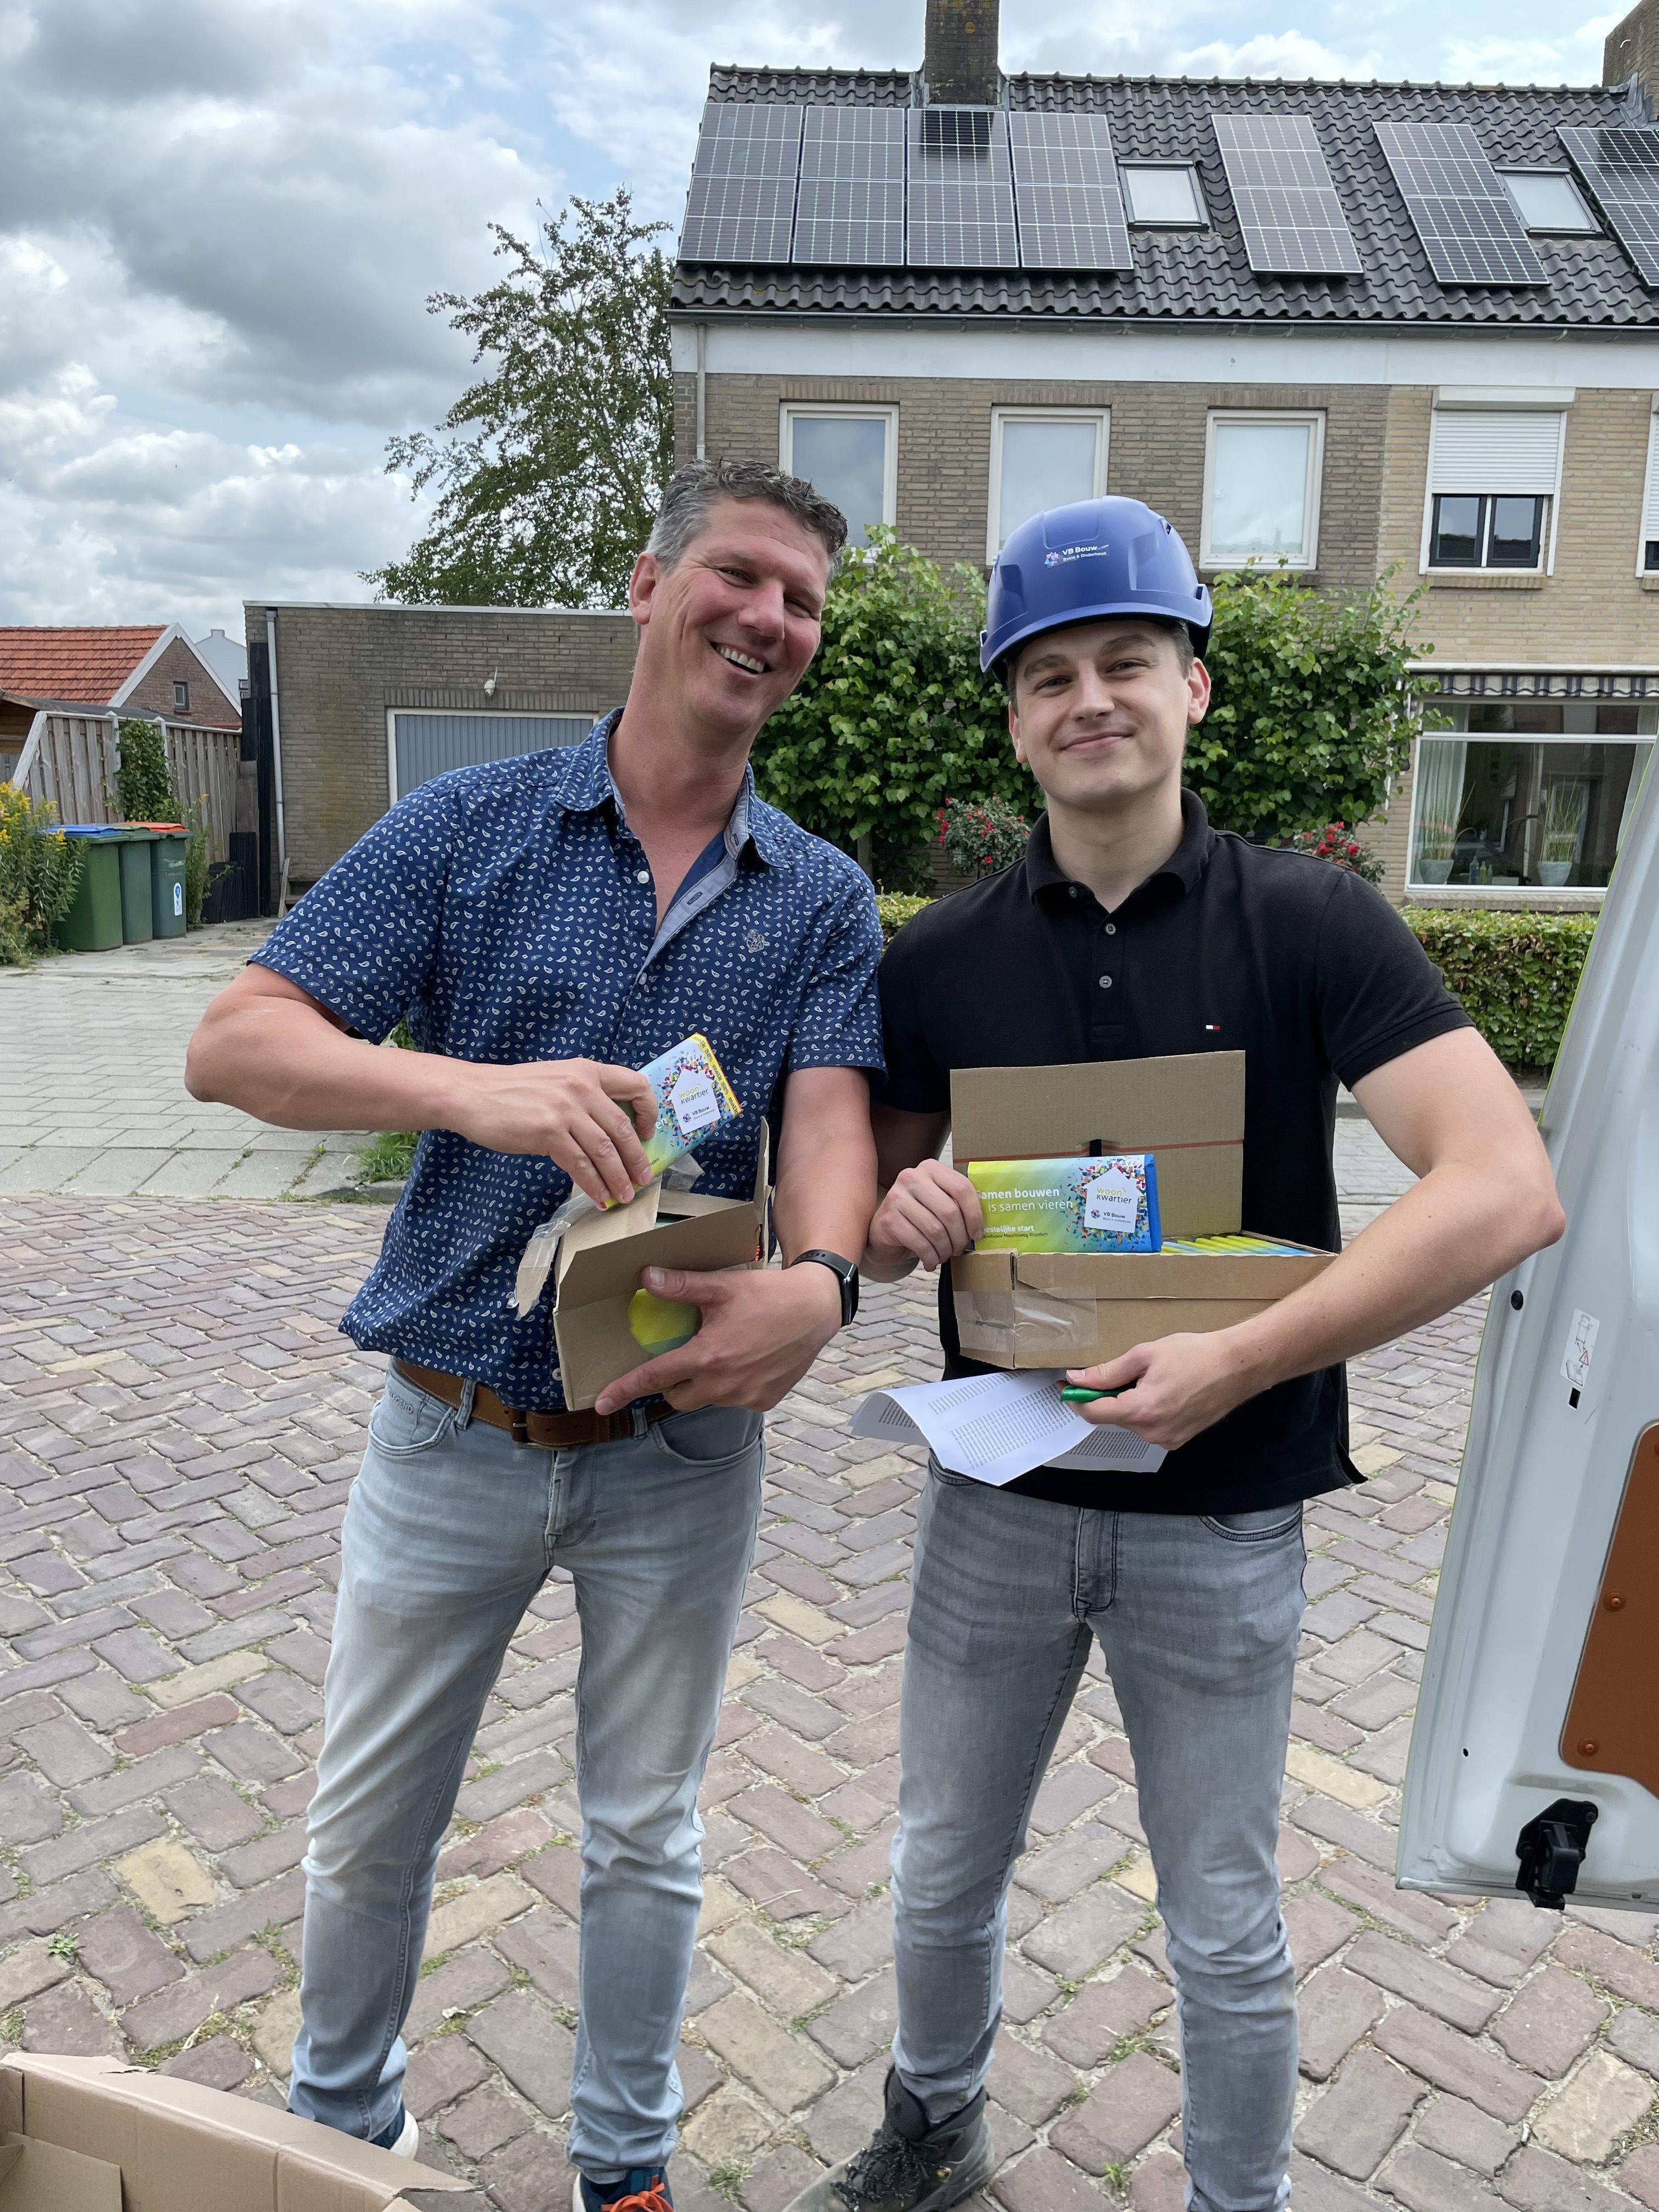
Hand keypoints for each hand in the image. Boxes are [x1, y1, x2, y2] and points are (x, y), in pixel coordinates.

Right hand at [448, 1057, 657, 1205]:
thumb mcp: (555, 1080)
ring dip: (618, 1178)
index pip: (635, 1084)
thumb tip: (608, 1132)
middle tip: (643, 1179)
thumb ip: (583, 1097)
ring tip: (623, 1195)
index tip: (648, 1133)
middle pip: (622, 1128)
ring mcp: (565, 1109)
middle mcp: (581, 1087)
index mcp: (586, 1071)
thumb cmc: (511, 1091)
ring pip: (604, 1150)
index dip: (648, 1111)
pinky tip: (599, 1196)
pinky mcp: (549, 1132)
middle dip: (636, 1159)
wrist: (471, 1094)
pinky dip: (593, 1184)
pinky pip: (580, 1164)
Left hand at [593, 1262, 842, 1414]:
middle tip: (685, 1356)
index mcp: (707, 1357)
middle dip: (672, 1383)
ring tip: (724, 1352)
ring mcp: (745, 1397)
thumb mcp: (721, 1286)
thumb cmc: (767, 1294)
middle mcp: (724, 1384)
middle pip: (678, 1397)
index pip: (654, 1378)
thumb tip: (645, 1277)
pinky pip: (735, 1400)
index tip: (601, 1404)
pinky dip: (732, 1386)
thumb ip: (681, 1286)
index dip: (624, 1390)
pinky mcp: (764, 1401)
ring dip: (705, 1383)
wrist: (816, 1308)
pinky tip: (748, 1360)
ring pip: (707, 1399)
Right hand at [866, 1159, 983, 1275]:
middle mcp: (911, 1177)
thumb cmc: (918, 1217)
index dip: (975, 1215)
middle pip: (949, 1211)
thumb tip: (982, 1226)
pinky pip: (920, 1242)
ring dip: (945, 1249)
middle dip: (960, 1236)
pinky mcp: (888, 1219)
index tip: (977, 1233)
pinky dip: (930, 1256)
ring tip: (946, 1255)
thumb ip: (958, 1204)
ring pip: (935, 1229)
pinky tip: (931, 1261)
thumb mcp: (938, 1203)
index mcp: (930, 1168)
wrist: (884, 1231)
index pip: (962, 1188)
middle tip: (961, 1249)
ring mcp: (897, 1197)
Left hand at [1066, 1329, 1266, 1451]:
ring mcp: (1167, 1439)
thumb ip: (1108, 1372)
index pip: (1094, 1413)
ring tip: (1152, 1377)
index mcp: (1141, 1410)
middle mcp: (1152, 1432)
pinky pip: (1151, 1426)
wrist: (1237, 1366)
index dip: (1077, 1400)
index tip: (1067, 1387)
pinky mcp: (1179, 1439)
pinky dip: (1148, 1410)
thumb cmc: (1195, 1355)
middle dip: (1110, 1396)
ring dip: (1131, 1402)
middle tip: (1120, 1371)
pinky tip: (1165, 1390)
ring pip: (1132, 1421)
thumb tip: (1079, 1379)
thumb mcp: (1145, 1355)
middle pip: (1114, 1416)